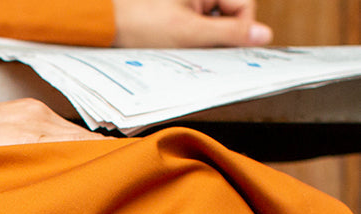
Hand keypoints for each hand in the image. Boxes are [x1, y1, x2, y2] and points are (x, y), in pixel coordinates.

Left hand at [112, 0, 273, 46]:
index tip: (226, 52)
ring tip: (181, 48)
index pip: (244, 6)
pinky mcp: (177, 13)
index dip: (238, 31)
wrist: (105, 25)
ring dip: (203, 41)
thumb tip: (264, 36)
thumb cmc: (141, 24)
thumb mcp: (188, 32)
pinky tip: (175, 47)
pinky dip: (190, 40)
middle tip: (198, 51)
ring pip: (212, 25)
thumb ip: (228, 34)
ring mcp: (189, 2)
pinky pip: (195, 28)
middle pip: (229, 16)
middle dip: (218, 37)